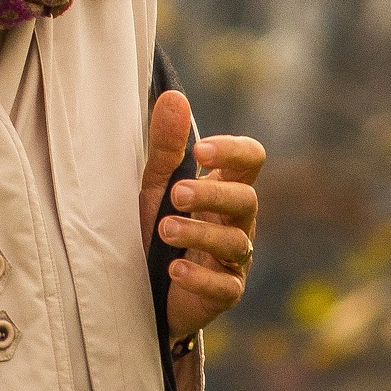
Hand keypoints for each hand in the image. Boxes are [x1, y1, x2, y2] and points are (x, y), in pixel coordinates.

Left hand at [139, 89, 263, 346]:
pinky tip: (175, 270)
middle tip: (176, 195)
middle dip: (213, 195)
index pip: (250, 159)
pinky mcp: (225, 293)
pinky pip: (226, 286)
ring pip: (237, 243)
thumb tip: (174, 97)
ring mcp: (234, 259)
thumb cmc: (154, 228)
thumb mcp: (154, 185)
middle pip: (247, 199)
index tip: (199, 150)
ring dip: (200, 234)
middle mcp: (236, 221)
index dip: (232, 151)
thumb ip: (165, 146)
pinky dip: (200, 278)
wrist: (140, 289)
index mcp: (224, 187)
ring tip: (164, 230)